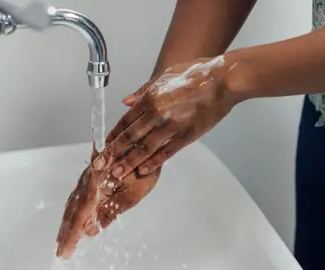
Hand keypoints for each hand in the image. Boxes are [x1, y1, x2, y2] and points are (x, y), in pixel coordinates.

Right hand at [55, 148, 160, 258]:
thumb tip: (91, 231)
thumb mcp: (132, 194)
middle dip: (66, 231)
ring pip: (74, 202)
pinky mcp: (93, 175)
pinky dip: (73, 210)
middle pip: (73, 209)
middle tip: (60, 250)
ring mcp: (89, 176)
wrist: (147, 143)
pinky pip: (79, 195)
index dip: (72, 234)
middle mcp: (89, 179)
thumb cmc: (144, 168)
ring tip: (62, 239)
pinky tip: (72, 219)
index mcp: (96, 184)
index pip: (80, 214)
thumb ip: (110, 212)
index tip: (65, 250)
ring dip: (67, 222)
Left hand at [93, 55, 240, 178]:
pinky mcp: (187, 135)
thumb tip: (126, 101)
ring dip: (129, 162)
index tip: (104, 144)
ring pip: (145, 148)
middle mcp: (158, 113)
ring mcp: (173, 126)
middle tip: (101, 164)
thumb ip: (144, 90)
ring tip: (117, 173)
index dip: (113, 134)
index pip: (125, 120)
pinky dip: (154, 163)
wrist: (223, 80)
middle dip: (114, 152)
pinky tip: (143, 170)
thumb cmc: (196, 73)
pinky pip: (167, 152)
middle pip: (130, 137)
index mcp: (151, 97)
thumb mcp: (165, 75)